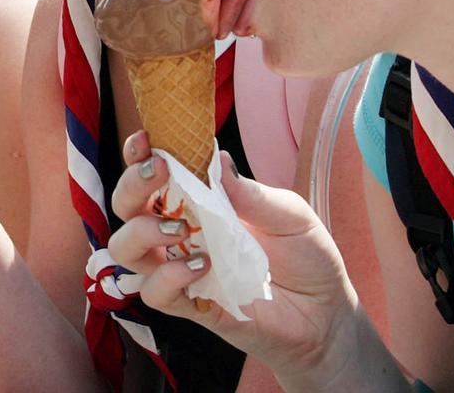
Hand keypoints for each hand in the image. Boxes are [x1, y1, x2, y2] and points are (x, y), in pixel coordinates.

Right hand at [108, 132, 399, 389]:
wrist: (328, 313)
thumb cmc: (306, 258)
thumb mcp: (289, 214)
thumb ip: (251, 192)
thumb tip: (217, 159)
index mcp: (198, 202)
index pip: (152, 176)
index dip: (137, 156)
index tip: (145, 140)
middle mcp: (179, 233)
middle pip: (125, 206)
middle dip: (132, 185)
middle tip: (159, 173)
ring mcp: (180, 269)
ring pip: (125, 250)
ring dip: (142, 232)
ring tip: (181, 230)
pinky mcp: (191, 305)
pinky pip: (155, 294)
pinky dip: (169, 278)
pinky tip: (203, 268)